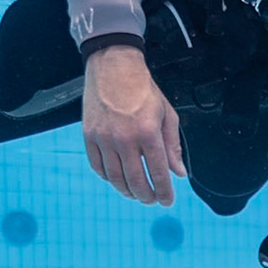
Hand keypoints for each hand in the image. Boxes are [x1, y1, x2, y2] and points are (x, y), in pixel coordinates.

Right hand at [83, 45, 184, 204]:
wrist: (113, 67)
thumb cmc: (143, 90)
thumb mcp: (166, 114)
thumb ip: (172, 146)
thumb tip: (178, 173)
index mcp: (148, 133)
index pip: (158, 173)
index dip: (164, 192)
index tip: (168, 201)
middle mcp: (124, 139)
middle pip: (135, 181)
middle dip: (146, 196)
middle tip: (152, 200)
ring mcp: (104, 138)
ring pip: (115, 178)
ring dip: (127, 191)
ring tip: (136, 194)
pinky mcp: (89, 136)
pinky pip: (98, 166)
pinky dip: (108, 178)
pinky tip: (117, 179)